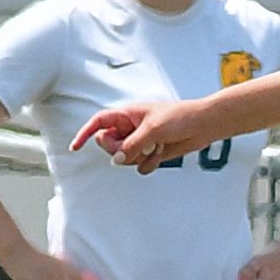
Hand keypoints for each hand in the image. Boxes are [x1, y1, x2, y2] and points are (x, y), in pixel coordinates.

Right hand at [70, 102, 203, 173]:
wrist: (204, 125)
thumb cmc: (181, 116)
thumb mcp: (153, 129)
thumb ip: (132, 145)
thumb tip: (117, 159)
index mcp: (128, 114)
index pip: (99, 122)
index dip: (85, 133)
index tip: (75, 147)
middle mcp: (131, 128)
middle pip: (109, 145)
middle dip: (119, 150)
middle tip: (135, 146)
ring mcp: (141, 141)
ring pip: (124, 158)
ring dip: (138, 157)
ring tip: (154, 146)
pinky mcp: (151, 152)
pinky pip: (139, 166)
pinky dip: (149, 163)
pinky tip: (161, 153)